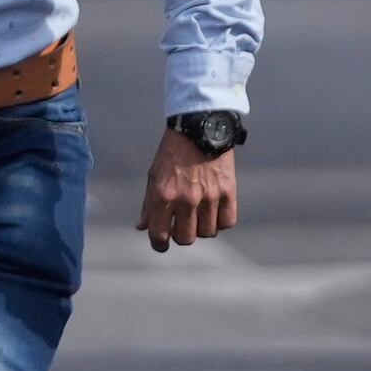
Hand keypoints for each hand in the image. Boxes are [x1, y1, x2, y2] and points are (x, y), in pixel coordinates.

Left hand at [138, 121, 239, 250]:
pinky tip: (215, 212)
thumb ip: (148, 204)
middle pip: (185, 239)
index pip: (159, 236)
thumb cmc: (172, 152)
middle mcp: (185, 199)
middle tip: (182, 224)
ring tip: (199, 215)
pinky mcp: (228, 191)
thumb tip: (142, 227)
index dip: (159, 244)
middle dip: (181, 235)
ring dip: (202, 228)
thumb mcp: (154, 175)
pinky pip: (227, 222)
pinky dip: (221, 221)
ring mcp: (209, 196)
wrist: (200, 126)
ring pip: (207, 233)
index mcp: (162, 195)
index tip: (162, 243)